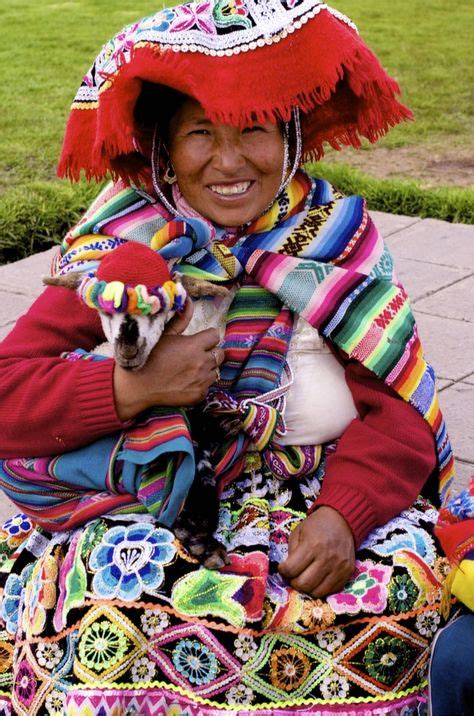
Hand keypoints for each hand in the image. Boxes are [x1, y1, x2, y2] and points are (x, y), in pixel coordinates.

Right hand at [113, 299, 224, 419]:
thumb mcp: (164, 334)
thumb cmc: (149, 356)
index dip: (206, 337)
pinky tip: (186, 382)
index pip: (215, 335)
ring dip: (207, 369)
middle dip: (210, 353)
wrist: (138, 385)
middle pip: (220, 354)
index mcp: (194, 345)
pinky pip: (208, 387)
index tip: (198, 341)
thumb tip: (188, 298)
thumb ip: (181, 318)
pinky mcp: (199, 395)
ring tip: (189, 370)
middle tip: (194, 356)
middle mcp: (202, 362)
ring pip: (215, 371)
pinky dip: (200, 384)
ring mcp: (202, 381)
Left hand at [278, 506, 354, 597]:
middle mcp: (326, 558)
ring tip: (305, 578)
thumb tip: (288, 571)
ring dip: (307, 588)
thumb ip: (292, 552)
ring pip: (317, 592)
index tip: (283, 568)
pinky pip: (331, 590)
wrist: (342, 520)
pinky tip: (318, 579)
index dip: (283, 571)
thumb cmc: (316, 525)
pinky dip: (321, 588)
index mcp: (312, 546)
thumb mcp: (298, 532)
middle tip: (293, 576)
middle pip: (304, 584)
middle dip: (294, 582)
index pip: (291, 569)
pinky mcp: (347, 572)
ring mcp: (339, 567)